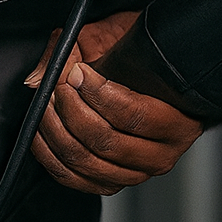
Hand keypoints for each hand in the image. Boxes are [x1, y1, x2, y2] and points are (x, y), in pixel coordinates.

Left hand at [24, 11, 202, 194]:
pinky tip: (44, 132)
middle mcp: (162, 154)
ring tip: (49, 105)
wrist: (153, 79)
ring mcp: (136, 172)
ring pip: (87, 161)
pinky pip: (74, 178)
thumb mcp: (116, 39)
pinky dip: (50, 155)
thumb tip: (41, 76)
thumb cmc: (142, 60)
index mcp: (180, 122)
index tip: (78, 72)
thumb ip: (77, 50)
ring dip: (57, 132)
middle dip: (72, 111)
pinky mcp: (112, 182)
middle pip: (107, 142)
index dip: (98, 93)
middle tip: (59, 87)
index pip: (134, 115)